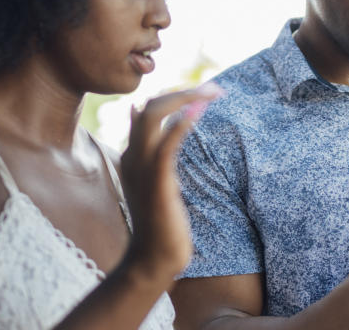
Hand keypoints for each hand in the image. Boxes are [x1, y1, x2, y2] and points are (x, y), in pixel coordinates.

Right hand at [119, 83, 222, 283]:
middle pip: (152, 104)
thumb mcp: (156, 183)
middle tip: (214, 89)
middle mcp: (133, 153)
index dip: (175, 95)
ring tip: (212, 92)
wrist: (152, 258)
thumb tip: (150, 125)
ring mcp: (142, 165)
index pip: (149, 108)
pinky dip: (182, 123)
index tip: (203, 93)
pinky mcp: (157, 179)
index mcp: (133, 153)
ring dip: (186, 97)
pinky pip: (167, 142)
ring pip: (155, 113)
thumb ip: (156, 155)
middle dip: (184, 91)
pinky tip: (199, 111)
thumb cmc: (159, 223)